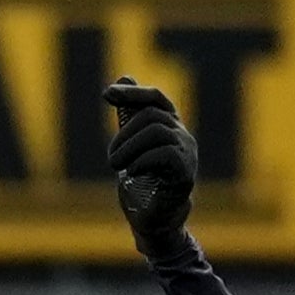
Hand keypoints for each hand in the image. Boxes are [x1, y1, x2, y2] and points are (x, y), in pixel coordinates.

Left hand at [105, 79, 196, 252]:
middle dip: (124, 133)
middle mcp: (182, 135)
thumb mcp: (131, 145)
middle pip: (152, 116)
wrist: (154, 219)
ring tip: (116, 165)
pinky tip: (132, 172)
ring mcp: (187, 153)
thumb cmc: (143, 183)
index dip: (133, 93)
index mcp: (170, 126)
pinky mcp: (185, 173)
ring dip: (129, 147)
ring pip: (157, 131)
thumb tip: (124, 75)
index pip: (155, 98)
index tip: (107, 95)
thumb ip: (129, 116)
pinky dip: (142, 160)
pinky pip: (164, 154)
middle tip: (111, 157)